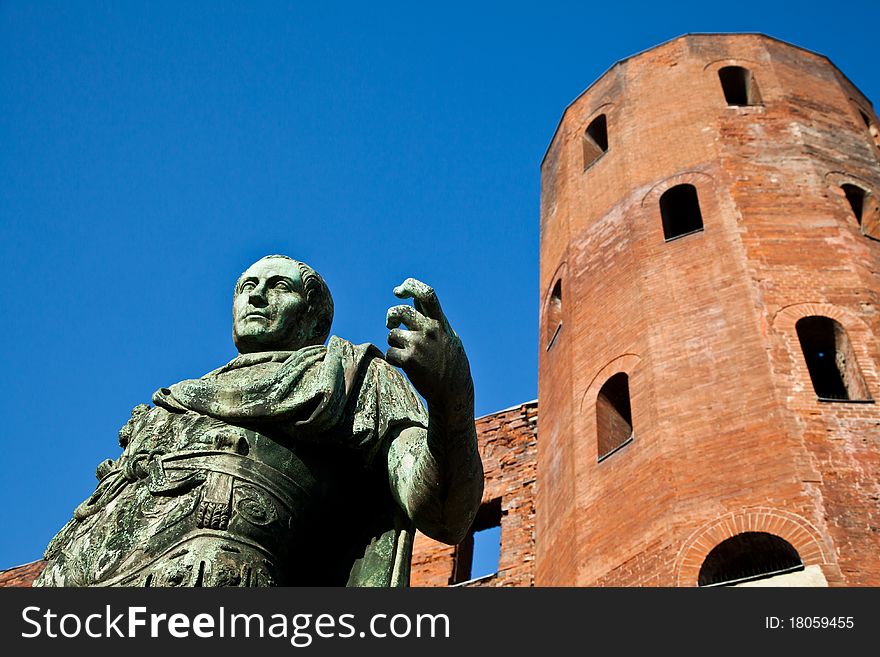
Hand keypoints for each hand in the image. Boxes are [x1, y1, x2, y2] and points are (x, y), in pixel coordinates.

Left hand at [386, 278, 471, 406]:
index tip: (399, 291)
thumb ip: (433, 319)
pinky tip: (406, 366)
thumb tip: (415, 300)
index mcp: (440, 323)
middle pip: (401, 311)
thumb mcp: (448, 336)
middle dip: (391, 316)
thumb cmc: (450, 363)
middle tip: (390, 324)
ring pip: (392, 334)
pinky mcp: (409, 360)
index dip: (411, 286)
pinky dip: (393, 359)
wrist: (453, 392)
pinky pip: (390, 353)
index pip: (427, 294)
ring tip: (408, 355)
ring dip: (395, 344)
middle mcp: (429, 330)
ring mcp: (418, 344)